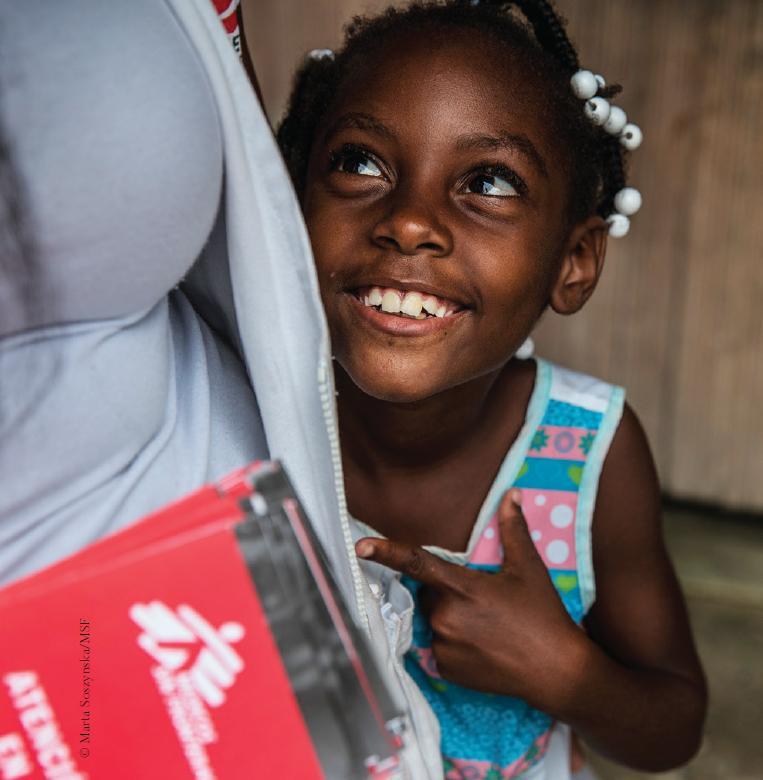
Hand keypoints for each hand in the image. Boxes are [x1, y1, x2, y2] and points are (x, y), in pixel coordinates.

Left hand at [355, 489, 585, 707]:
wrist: (556, 672)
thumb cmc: (543, 616)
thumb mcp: (529, 569)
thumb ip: (512, 529)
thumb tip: (511, 494)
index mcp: (462, 588)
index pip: (416, 564)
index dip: (386, 552)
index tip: (360, 546)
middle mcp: (446, 617)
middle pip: (430, 594)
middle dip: (448, 591)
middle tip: (482, 599)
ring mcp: (444, 646)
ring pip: (434, 621)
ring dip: (450, 618)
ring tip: (487, 625)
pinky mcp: (446, 670)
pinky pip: (439, 647)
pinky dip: (454, 643)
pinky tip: (483, 645)